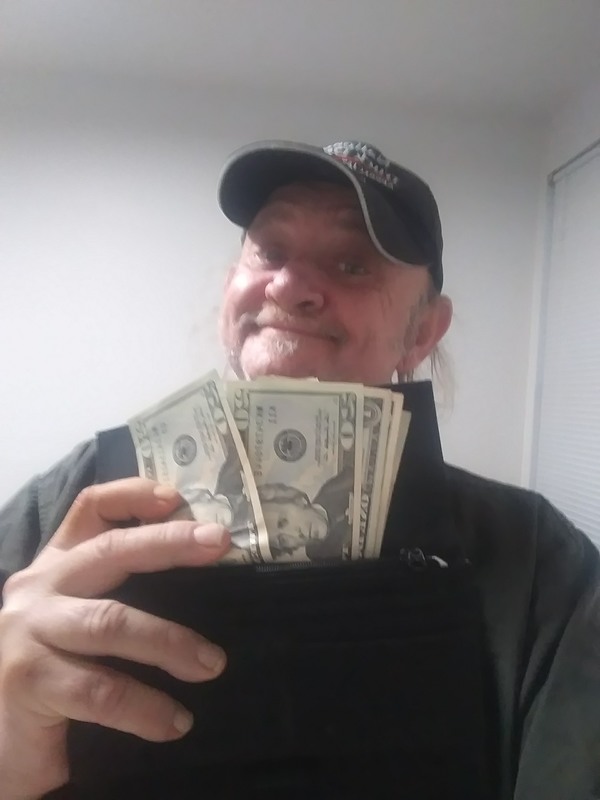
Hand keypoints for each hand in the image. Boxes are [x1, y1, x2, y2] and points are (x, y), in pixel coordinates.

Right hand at [0, 478, 230, 798]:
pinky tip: (175, 722)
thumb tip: (203, 576)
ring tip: (212, 664)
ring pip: (111, 621)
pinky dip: (146, 707)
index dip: (133, 495)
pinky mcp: (28, 680)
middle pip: (109, 550)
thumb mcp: (84, 622)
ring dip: (170, 642)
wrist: (0, 744)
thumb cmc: (56, 676)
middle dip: (169, 542)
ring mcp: (28, 631)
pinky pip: (101, 690)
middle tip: (219, 542)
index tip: (177, 499)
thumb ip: (121, 593)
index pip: (90, 509)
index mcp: (57, 566)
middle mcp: (38, 587)